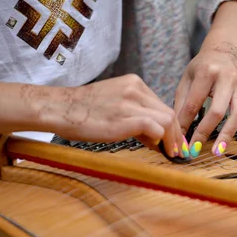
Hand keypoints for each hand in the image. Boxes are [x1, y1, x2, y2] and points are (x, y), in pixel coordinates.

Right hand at [47, 74, 187, 156]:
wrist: (59, 108)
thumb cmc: (84, 111)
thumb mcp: (115, 105)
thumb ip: (137, 117)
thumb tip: (158, 138)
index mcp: (134, 83)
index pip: (162, 106)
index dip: (171, 127)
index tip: (174, 142)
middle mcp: (135, 89)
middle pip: (169, 113)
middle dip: (176, 135)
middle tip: (176, 151)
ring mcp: (130, 102)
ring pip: (167, 120)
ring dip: (172, 140)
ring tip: (169, 153)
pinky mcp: (124, 118)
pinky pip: (155, 128)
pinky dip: (160, 140)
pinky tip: (157, 149)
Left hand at [174, 43, 236, 156]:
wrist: (228, 50)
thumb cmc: (204, 66)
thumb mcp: (188, 77)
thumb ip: (181, 102)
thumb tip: (177, 129)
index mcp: (208, 72)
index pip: (194, 103)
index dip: (185, 123)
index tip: (179, 139)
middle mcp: (227, 79)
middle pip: (218, 110)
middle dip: (205, 131)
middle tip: (195, 149)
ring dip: (228, 135)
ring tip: (218, 151)